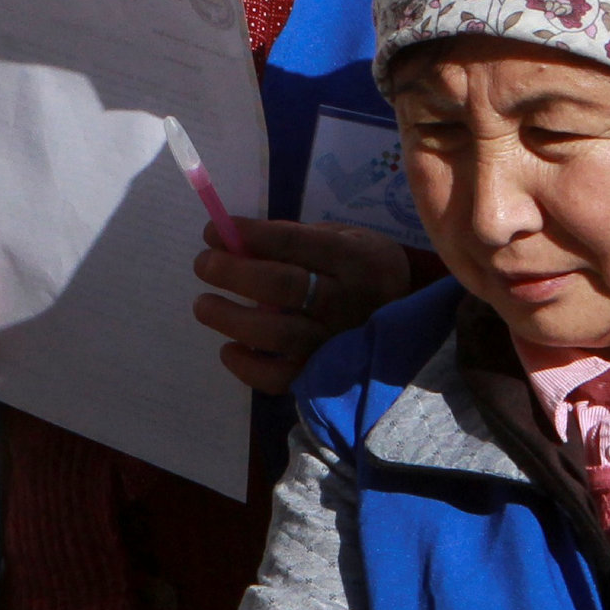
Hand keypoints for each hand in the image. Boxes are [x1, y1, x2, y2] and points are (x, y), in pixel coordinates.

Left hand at [190, 219, 416, 394]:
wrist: (406, 321)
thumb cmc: (360, 272)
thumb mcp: (343, 240)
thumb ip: (296, 238)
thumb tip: (234, 240)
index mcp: (356, 259)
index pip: (294, 244)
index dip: (249, 236)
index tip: (212, 231)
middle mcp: (349, 301)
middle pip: (282, 287)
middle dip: (234, 273)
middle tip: (203, 264)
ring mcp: (336, 343)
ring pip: (277, 334)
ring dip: (231, 318)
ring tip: (204, 305)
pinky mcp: (323, 377)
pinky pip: (279, 378)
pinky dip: (247, 367)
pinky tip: (229, 349)